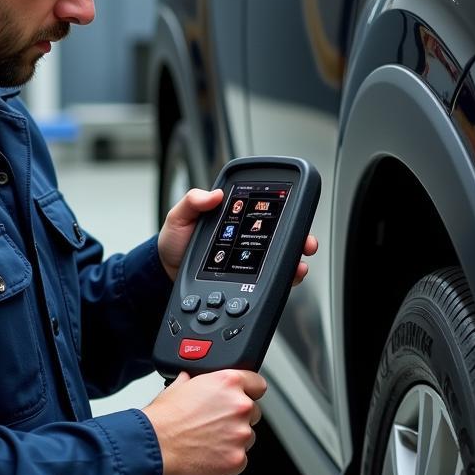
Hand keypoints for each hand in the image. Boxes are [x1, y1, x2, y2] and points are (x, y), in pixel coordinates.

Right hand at [142, 370, 266, 474]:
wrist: (153, 446)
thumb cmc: (163, 419)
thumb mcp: (177, 386)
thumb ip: (194, 381)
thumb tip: (191, 379)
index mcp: (228, 382)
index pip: (257, 384)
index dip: (250, 391)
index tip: (245, 397)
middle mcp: (239, 406)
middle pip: (253, 412)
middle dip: (238, 418)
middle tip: (216, 424)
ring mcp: (241, 434)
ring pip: (248, 437)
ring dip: (233, 440)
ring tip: (208, 441)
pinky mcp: (237, 459)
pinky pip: (240, 459)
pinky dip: (227, 460)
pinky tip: (208, 456)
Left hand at [157, 188, 319, 283]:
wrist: (168, 272)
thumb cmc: (176, 241)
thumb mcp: (180, 217)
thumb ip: (192, 202)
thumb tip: (213, 195)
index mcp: (235, 218)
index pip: (264, 211)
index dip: (285, 209)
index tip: (295, 210)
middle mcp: (248, 238)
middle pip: (282, 235)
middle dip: (300, 237)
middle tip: (306, 242)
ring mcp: (250, 260)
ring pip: (282, 257)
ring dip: (296, 259)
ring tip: (299, 263)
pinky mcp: (248, 279)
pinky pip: (272, 278)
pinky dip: (285, 278)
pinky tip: (289, 277)